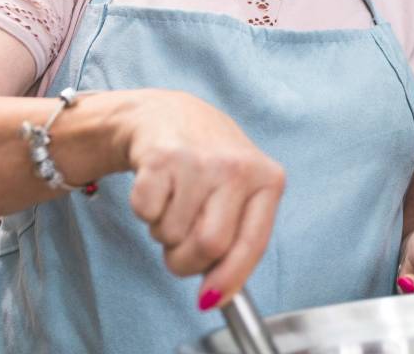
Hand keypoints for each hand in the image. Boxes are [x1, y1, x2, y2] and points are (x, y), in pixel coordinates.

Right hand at [119, 89, 285, 309]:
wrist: (171, 114)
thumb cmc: (210, 164)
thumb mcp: (240, 192)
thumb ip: (237, 240)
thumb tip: (215, 297)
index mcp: (268, 180)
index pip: (252, 244)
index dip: (229, 279)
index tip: (210, 300)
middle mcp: (238, 167)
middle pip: (210, 245)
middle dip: (186, 260)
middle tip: (180, 248)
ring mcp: (200, 160)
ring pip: (173, 234)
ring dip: (164, 233)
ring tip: (174, 204)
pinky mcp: (161, 156)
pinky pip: (145, 213)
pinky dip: (145, 212)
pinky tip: (158, 188)